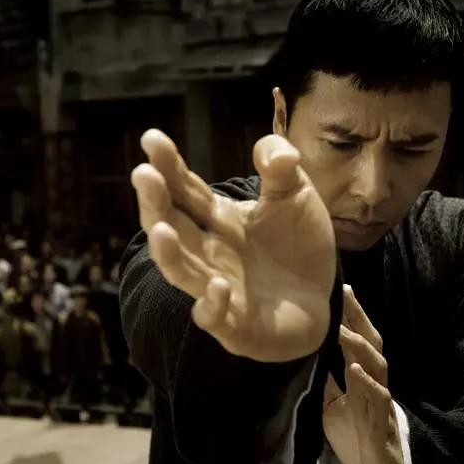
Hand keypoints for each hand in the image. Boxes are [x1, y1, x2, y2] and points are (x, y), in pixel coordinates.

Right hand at [130, 92, 335, 362]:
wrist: (321, 300)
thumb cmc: (298, 247)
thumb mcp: (296, 196)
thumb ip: (282, 169)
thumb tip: (275, 153)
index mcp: (216, 218)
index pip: (184, 189)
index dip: (167, 165)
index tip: (151, 138)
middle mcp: (207, 251)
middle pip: (171, 224)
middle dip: (154, 202)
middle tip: (143, 175)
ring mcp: (216, 288)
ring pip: (181, 271)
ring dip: (168, 253)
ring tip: (160, 230)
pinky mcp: (234, 325)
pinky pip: (214, 317)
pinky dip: (211, 304)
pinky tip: (217, 286)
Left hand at [322, 285, 403, 463]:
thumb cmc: (353, 429)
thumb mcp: (330, 398)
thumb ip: (322, 374)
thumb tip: (303, 349)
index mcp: (360, 373)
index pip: (358, 336)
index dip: (351, 312)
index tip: (339, 286)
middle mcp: (373, 380)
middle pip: (371, 341)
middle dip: (358, 316)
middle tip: (343, 292)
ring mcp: (379, 399)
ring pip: (376, 366)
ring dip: (359, 346)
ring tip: (342, 330)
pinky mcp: (379, 422)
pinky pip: (377, 399)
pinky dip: (366, 384)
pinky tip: (354, 370)